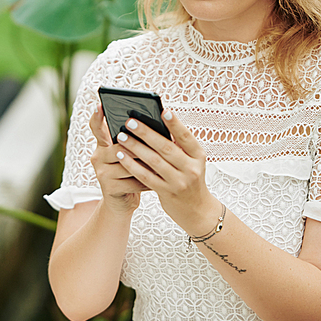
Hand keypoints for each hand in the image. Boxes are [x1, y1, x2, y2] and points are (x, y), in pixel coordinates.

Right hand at [89, 105, 148, 215]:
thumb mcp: (130, 156)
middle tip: (156, 145)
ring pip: (128, 164)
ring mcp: (101, 174)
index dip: (97, 117)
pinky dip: (148, 180)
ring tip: (163, 163)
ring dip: (147, 164)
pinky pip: (133, 181)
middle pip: (118, 146)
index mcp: (103, 145)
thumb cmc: (131, 174)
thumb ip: (134, 142)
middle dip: (139, 147)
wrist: (122, 203)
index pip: (96, 128)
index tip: (100, 104)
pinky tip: (159, 180)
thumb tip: (155, 127)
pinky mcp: (109, 189)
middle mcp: (98, 157)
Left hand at [114, 110, 219, 233]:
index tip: (163, 111)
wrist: (196, 209)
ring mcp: (179, 182)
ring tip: (121, 137)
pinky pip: (146, 176)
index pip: (186, 137)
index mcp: (198, 156)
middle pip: (166, 148)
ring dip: (135, 147)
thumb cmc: (190, 179)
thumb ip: (178, 146)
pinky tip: (121, 156)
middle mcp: (191, 169)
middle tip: (130, 122)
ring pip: (154, 161)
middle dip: (146, 133)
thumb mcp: (191, 162)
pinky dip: (132, 165)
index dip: (175, 124)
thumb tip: (155, 125)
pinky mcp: (166, 193)